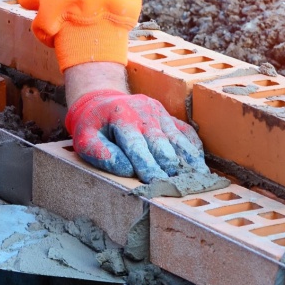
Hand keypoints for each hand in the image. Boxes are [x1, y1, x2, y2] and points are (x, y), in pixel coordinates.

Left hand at [65, 89, 208, 181]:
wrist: (101, 100)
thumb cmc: (93, 125)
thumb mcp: (84, 137)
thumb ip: (99, 153)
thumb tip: (125, 169)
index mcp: (122, 117)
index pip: (137, 145)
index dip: (147, 165)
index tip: (156, 182)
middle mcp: (144, 112)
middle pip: (161, 142)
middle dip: (169, 165)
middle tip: (178, 185)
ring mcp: (160, 113)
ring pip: (177, 138)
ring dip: (188, 159)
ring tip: (199, 178)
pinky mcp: (169, 117)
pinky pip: (185, 133)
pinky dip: (193, 149)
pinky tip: (200, 165)